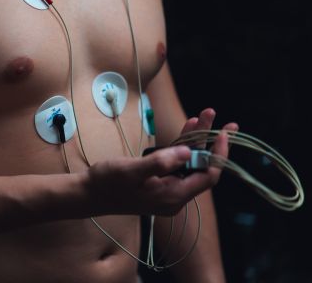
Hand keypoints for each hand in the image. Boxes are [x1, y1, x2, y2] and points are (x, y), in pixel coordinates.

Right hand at [84, 109, 237, 216]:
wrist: (88, 194)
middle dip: (209, 141)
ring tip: (203, 116)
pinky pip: (176, 164)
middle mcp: (174, 196)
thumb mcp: (132, 171)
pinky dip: (182, 147)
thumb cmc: (107, 183)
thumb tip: (186, 152)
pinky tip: (186, 130)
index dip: (218, 154)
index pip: (207, 175)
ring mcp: (166, 190)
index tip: (222, 133)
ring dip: (195, 140)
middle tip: (217, 117)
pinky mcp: (158, 183)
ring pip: (189, 163)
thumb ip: (160, 162)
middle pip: (201, 167)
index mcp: (173, 196)